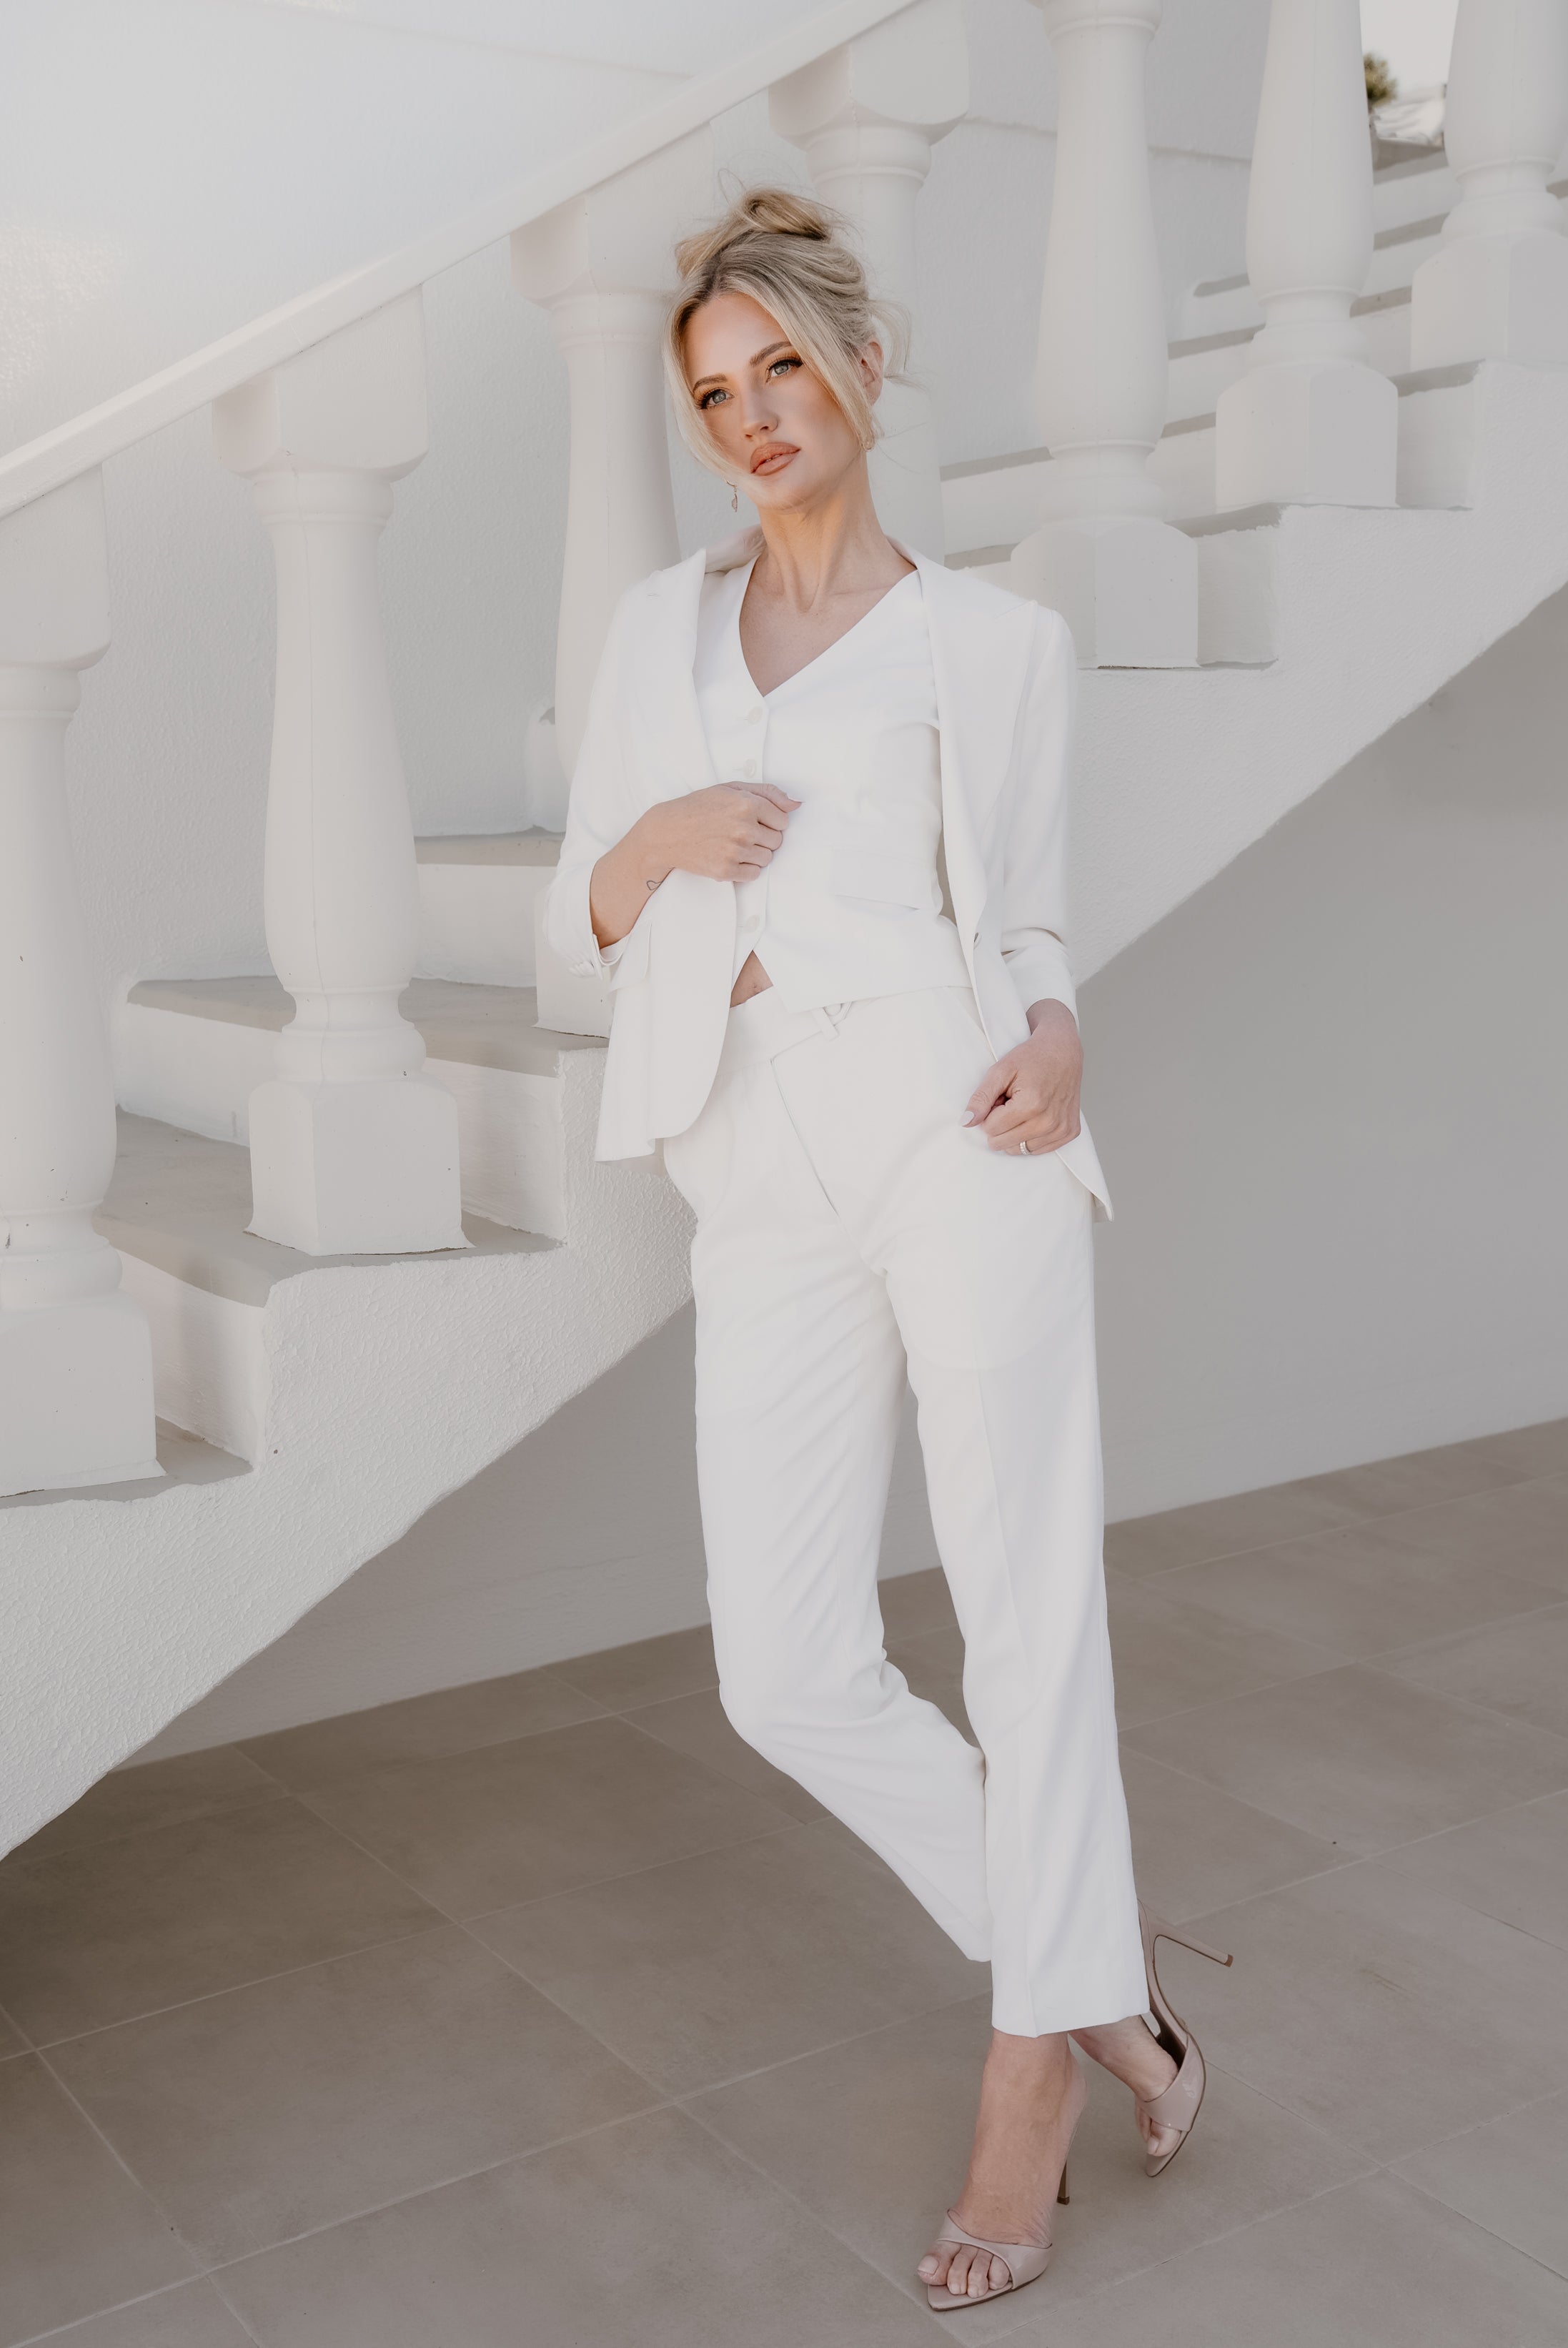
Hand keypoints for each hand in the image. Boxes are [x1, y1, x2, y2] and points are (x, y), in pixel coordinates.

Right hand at [642, 782, 799, 883]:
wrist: (667, 832)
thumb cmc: (699, 807)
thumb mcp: (731, 789)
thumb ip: (767, 793)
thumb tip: (796, 804)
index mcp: (747, 804)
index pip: (783, 820)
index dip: (770, 821)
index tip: (753, 820)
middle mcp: (743, 828)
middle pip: (777, 841)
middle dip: (763, 837)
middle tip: (740, 832)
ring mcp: (735, 851)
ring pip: (767, 859)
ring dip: (755, 854)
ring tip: (733, 844)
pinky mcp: (726, 870)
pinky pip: (754, 874)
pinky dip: (745, 869)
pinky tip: (730, 857)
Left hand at [962, 1000, 1082, 1153]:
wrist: (1063, 1051)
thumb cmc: (1030, 1058)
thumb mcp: (1000, 1071)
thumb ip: (981, 1098)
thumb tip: (966, 1122)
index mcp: (1030, 1105)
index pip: (990, 1129)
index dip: (991, 1111)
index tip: (1002, 1096)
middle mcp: (1048, 1122)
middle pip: (1002, 1143)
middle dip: (1001, 1124)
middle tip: (1012, 1102)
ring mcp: (1061, 1130)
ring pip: (1019, 1150)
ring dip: (1016, 1131)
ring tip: (1025, 1108)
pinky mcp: (1069, 1133)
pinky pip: (1037, 1150)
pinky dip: (1031, 1136)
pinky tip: (1037, 1116)